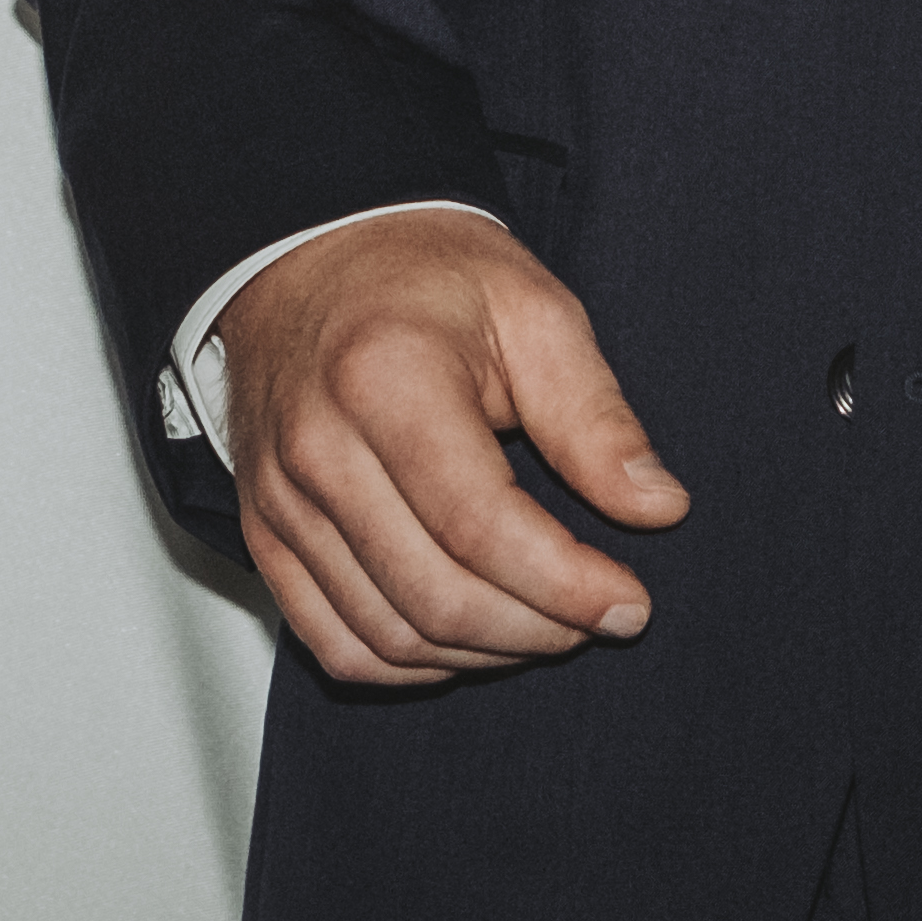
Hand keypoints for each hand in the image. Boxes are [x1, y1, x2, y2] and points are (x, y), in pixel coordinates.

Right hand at [205, 210, 682, 687]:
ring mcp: (280, 499)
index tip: (629, 603)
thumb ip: (595, 415)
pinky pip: (332, 641)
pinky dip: (408, 665)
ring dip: (481, 656)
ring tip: (544, 624)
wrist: (310, 254)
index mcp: (386, 377)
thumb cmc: (425, 275)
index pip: (480, 526)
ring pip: (386, 635)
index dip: (565, 585)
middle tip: (598, 616)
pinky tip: (468, 642)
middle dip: (536, 630)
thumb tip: (658, 506)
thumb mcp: (533, 309)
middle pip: (434, 596)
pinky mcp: (263, 533)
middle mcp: (318, 448)